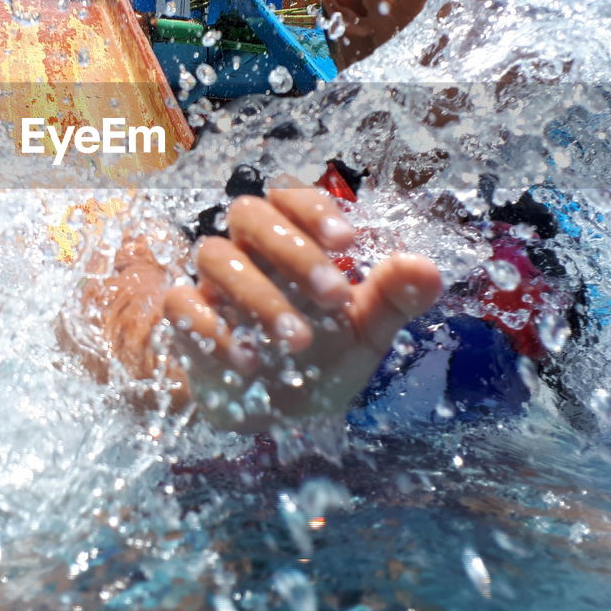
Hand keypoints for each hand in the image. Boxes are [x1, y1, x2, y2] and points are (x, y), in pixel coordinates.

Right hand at [162, 177, 440, 429]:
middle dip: (292, 249)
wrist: (275, 415)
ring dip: (259, 295)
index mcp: (292, 241)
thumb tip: (429, 269)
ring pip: (214, 254)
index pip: (289, 195)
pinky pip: (181, 305)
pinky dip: (213, 330)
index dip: (314, 209)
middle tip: (334, 296)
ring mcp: (212, 284)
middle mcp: (248, 252)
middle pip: (249, 213)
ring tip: (298, 341)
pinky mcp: (186, 321)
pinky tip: (250, 361)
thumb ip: (394, 298)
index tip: (349, 243)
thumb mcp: (365, 332)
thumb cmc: (321, 358)